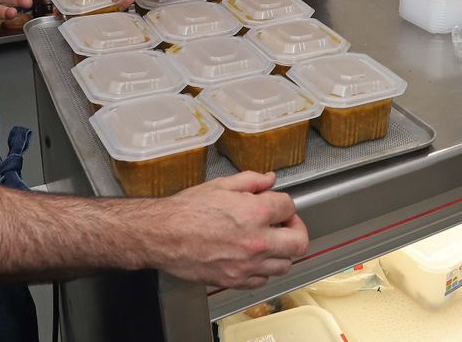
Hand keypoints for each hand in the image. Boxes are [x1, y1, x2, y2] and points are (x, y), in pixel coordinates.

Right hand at [154, 172, 308, 288]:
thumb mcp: (221, 185)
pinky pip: (262, 281)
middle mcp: (257, 242)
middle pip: (299, 243)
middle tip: (286, 225)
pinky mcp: (234, 280)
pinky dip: (263, 270)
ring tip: (272, 242)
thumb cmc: (186, 211)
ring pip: (285, 266)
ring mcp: (247, 265)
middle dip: (296, 231)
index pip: (289, 207)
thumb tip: (269, 179)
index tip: (278, 204)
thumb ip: (251, 181)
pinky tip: (254, 258)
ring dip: (282, 252)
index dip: (285, 203)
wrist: (162, 235)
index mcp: (256, 213)